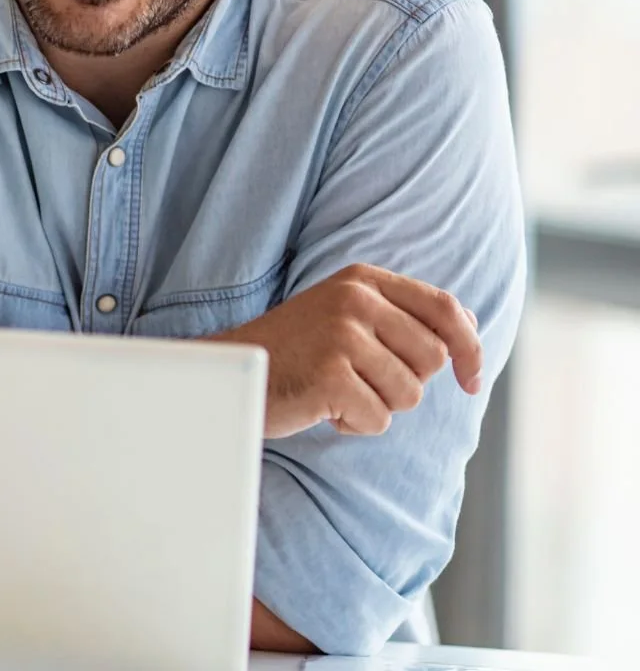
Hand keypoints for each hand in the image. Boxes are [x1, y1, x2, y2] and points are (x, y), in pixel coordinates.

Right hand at [214, 263, 482, 438]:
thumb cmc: (295, 352)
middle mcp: (354, 300)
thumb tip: (471, 324)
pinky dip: (355, 424)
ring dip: (378, 405)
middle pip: (434, 357)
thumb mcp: (345, 316)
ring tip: (337, 393)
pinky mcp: (330, 375)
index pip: (446, 309)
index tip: (472, 380)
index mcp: (362, 280)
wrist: (232, 375)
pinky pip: (378, 418)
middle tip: (363, 382)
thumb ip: (402, 315)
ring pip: (410, 393)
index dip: (470, 348)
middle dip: (408, 382)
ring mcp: (341, 336)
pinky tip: (323, 409)